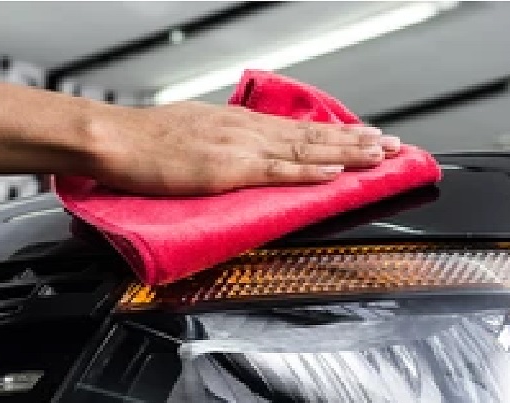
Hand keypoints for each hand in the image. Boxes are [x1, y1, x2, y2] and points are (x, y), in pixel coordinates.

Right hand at [84, 101, 402, 195]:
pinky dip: (309, 169)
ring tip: (380, 156)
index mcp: (239, 125)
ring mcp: (240, 148)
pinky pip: (277, 170)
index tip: (366, 137)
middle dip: (357, 141)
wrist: (115, 139)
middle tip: (394, 146)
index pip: (299, 129)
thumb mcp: (193, 135)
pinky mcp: (227, 168)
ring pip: (305, 148)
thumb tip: (243, 154)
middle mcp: (247, 130)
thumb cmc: (146, 141)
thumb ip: (223, 145)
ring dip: (346, 152)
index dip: (336, 134)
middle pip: (313, 135)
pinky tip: (334, 171)